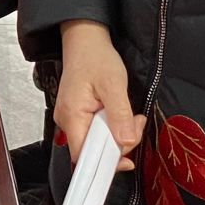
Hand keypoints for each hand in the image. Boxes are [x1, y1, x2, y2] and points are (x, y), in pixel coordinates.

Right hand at [53, 20, 145, 170]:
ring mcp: (72, 119)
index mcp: (72, 116)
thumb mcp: (113, 84)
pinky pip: (96, 132)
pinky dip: (112, 128)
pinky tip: (120, 115)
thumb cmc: (95, 58)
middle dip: (119, 144)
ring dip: (118, 135)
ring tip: (131, 116)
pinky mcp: (79, 116)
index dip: (105, 163)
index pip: (84, 156)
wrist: (85, 41)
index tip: (127, 160)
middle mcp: (68, 122)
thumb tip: (126, 141)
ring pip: (97, 143)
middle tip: (136, 124)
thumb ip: (120, 114)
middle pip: (93, 152)